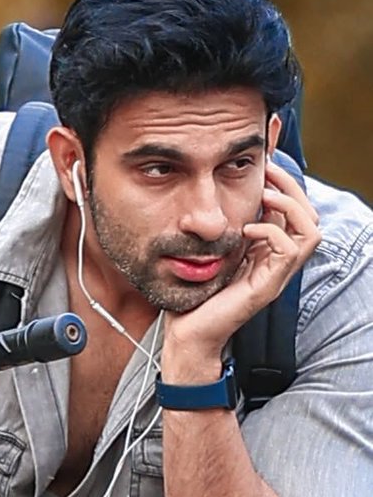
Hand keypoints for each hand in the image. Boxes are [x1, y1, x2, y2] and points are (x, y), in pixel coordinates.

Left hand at [165, 158, 320, 362]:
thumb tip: (222, 192)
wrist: (187, 333)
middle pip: (310, 215)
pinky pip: (289, 251)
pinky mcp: (268, 287)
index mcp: (268, 251)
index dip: (285, 183)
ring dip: (289, 206)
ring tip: (264, 196)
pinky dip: (272, 232)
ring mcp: (276, 276)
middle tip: (268, 171)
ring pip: (311, 231)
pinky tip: (247, 229)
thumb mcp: (212, 248)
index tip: (265, 163)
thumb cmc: (195, 293)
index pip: (295, 211)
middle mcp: (278, 263)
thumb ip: (225, 224)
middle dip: (291, 187)